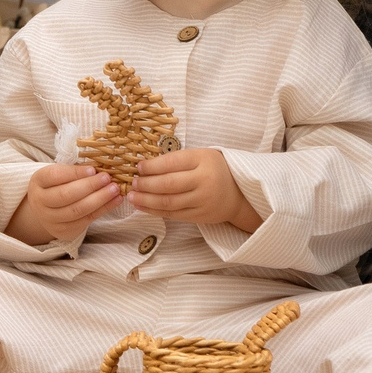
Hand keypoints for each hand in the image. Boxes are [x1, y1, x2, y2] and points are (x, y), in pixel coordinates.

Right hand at [6, 161, 122, 245]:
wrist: (46, 210)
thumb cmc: (57, 185)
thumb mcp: (59, 173)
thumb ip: (75, 170)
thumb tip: (100, 166)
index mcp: (38, 181)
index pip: (56, 176)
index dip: (75, 173)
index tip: (93, 169)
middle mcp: (40, 202)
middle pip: (66, 195)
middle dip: (90, 186)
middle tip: (107, 178)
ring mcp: (50, 219)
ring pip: (77, 210)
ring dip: (99, 199)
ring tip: (115, 189)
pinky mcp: (64, 231)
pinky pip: (86, 220)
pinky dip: (103, 210)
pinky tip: (115, 201)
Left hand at [129, 147, 261, 231]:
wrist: (240, 195)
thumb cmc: (215, 170)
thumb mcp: (202, 156)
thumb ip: (179, 159)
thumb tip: (146, 165)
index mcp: (204, 160)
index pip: (172, 162)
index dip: (152, 166)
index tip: (138, 167)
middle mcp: (204, 180)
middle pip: (168, 184)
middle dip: (146, 184)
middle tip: (132, 183)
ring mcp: (202, 200)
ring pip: (168, 202)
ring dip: (146, 200)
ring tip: (132, 197)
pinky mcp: (200, 216)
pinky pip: (173, 214)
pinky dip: (155, 211)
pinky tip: (142, 207)